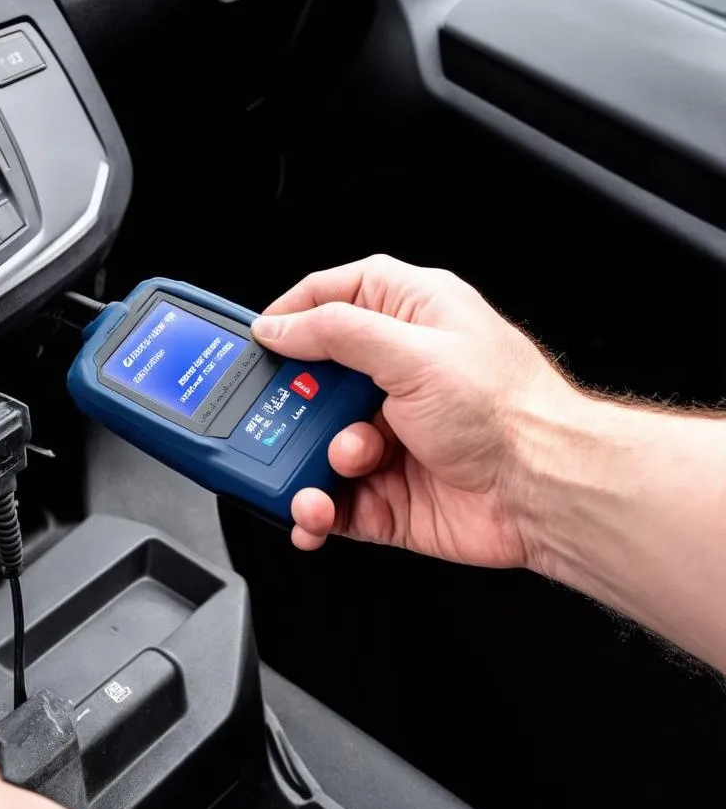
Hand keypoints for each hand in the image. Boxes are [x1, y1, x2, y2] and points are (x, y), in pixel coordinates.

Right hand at [251, 254, 575, 565]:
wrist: (547, 494)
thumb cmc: (507, 414)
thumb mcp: (414, 353)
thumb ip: (338, 333)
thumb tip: (281, 327)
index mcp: (411, 321)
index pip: (336, 296)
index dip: (294, 312)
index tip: (261, 339)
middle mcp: (397, 376)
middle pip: (313, 379)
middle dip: (294, 404)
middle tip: (293, 414)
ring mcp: (389, 438)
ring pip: (314, 445)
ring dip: (309, 462)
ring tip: (343, 466)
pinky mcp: (385, 494)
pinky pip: (329, 501)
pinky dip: (313, 511)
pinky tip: (314, 512)